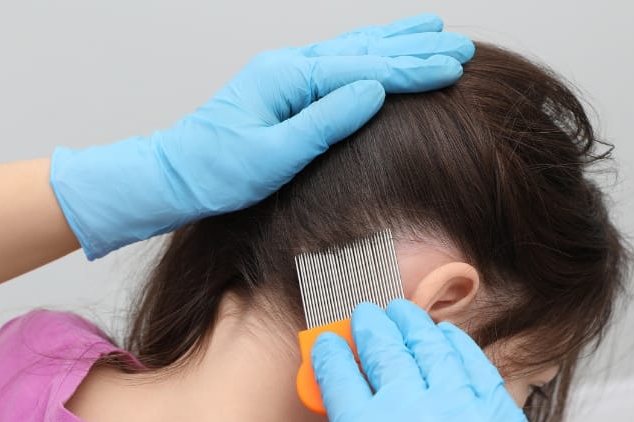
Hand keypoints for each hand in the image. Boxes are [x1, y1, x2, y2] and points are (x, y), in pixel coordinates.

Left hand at [51, 14, 472, 258]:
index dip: (413, 69)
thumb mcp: (272, 156)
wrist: (171, 176)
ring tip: (434, 33)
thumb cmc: (215, 173)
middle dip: (415, 49)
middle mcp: (288, 67)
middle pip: (364, 51)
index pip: (364, 68)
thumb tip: (374, 91)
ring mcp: (284, 74)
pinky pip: (336, 64)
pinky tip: (381, 55)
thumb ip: (324, 122)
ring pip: (352, 51)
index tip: (454, 67)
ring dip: (395, 43)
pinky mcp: (281, 89)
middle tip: (462, 46)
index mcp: (288, 78)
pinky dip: (367, 55)